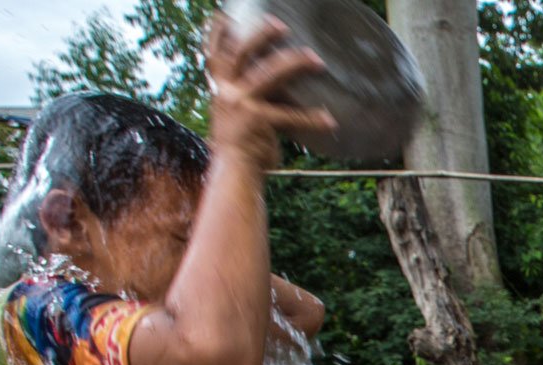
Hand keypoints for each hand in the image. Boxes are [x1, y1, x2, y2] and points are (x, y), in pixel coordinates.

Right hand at [203, 15, 334, 170]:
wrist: (234, 170)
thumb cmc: (239, 142)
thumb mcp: (234, 112)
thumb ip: (245, 93)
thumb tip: (272, 77)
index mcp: (219, 89)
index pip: (214, 55)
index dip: (218, 33)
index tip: (226, 14)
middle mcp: (227, 92)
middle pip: (241, 53)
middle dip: (261, 35)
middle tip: (282, 26)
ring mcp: (242, 105)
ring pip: (269, 74)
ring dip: (294, 63)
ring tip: (316, 60)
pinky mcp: (259, 121)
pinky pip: (291, 116)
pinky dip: (312, 118)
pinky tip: (329, 120)